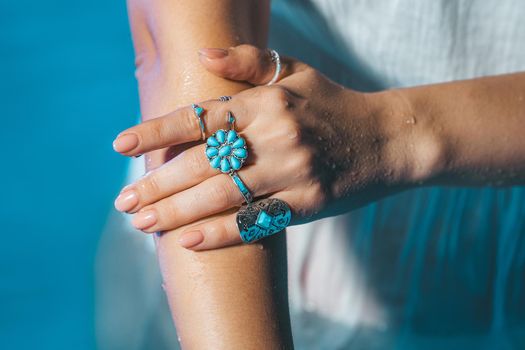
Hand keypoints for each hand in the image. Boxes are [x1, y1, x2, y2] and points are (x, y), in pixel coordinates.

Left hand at [113, 45, 418, 249]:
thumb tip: (202, 55)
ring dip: (178, 212)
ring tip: (142, 224)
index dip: (157, 131)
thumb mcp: (296, 73)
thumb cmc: (334, 105)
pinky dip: (219, 233)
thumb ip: (248, 62)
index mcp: (267, 101)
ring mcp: (293, 171)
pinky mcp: (308, 202)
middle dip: (158, 183)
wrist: (387, 139)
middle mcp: (277, 135)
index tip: (120, 146)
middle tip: (124, 202)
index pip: (200, 117)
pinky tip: (186, 241)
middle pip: (204, 162)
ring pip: (223, 194)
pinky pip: (255, 220)